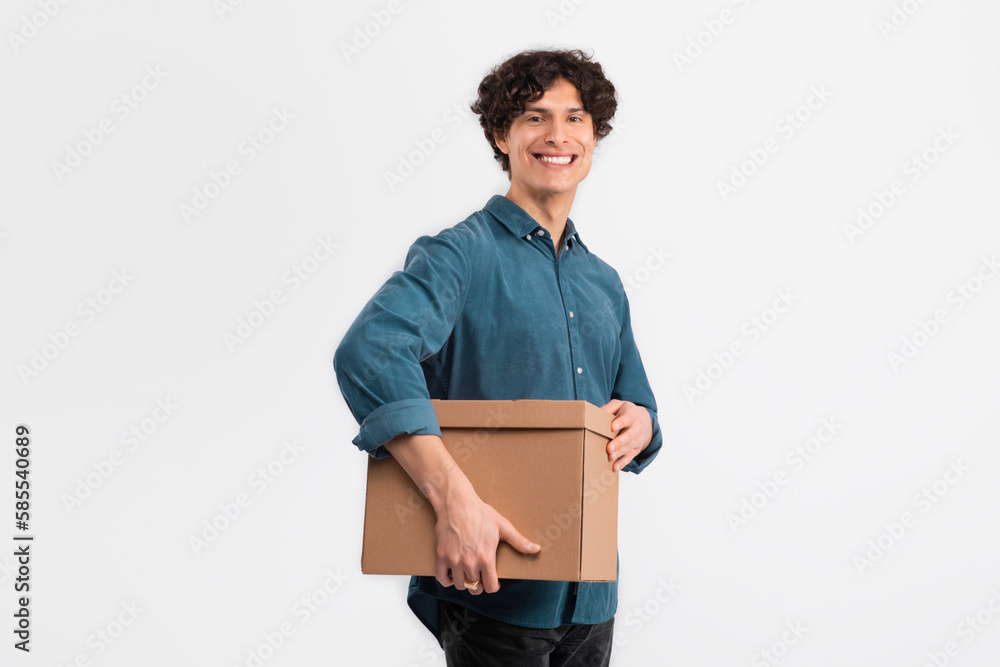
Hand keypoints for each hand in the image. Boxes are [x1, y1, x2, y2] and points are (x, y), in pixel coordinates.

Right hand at [433, 478, 540, 595]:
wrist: (456, 503)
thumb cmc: (480, 513)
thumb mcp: (503, 526)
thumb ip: (519, 541)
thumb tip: (536, 549)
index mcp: (486, 558)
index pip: (491, 587)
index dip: (493, 586)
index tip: (493, 581)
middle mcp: (469, 563)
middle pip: (475, 588)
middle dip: (479, 585)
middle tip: (480, 576)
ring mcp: (454, 561)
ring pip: (460, 585)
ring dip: (465, 582)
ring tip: (468, 573)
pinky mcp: (441, 556)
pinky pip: (442, 579)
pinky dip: (447, 580)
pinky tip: (453, 573)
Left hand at [600, 399, 652, 471]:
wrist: (642, 420)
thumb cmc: (624, 412)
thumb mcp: (618, 405)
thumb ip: (608, 408)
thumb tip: (595, 414)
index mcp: (632, 414)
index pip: (628, 417)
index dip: (621, 422)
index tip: (612, 427)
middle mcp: (637, 427)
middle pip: (630, 435)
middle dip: (619, 442)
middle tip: (609, 447)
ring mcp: (638, 439)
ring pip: (629, 447)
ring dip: (619, 453)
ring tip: (610, 457)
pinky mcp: (636, 449)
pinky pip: (630, 457)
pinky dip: (622, 463)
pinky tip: (615, 467)